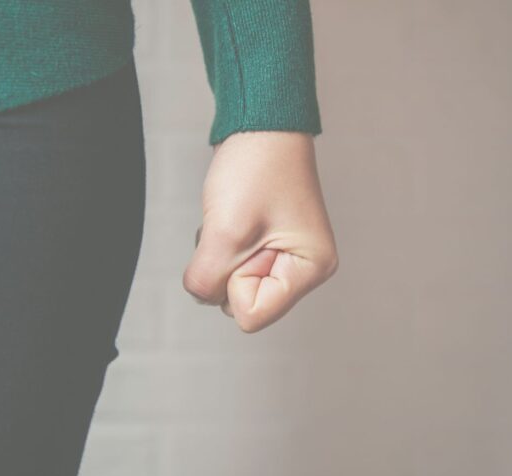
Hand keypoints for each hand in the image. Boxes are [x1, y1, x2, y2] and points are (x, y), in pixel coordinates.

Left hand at [182, 131, 338, 332]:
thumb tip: (201, 294)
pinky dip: (219, 243)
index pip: (251, 314)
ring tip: (237, 215)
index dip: (233, 281)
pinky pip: (228, 263)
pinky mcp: (265, 244)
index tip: (246, 240)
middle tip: (239, 225)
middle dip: (225, 266)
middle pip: (240, 301)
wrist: (260, 124)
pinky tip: (232, 215)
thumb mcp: (225, 232)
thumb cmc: (256, 167)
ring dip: (219, 252)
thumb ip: (207, 279)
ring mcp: (283, 256)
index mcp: (310, 269)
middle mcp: (302, 268)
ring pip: (229, 283)